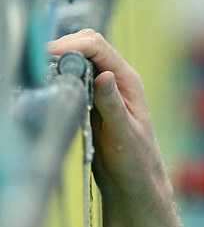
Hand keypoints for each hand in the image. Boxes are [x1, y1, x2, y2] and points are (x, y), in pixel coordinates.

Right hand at [47, 29, 173, 217]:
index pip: (99, 47)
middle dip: (66, 46)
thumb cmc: (136, 161)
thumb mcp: (124, 134)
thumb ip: (113, 104)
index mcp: (129, 82)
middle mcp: (118, 80)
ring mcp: (105, 88)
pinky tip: (52, 82)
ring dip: (63, 59)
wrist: (134, 182)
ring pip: (81, 59)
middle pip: (89, 45)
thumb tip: (104, 75)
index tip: (51, 54)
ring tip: (45, 70)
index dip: (74, 45)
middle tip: (44, 61)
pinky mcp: (93, 99)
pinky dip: (62, 73)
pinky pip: (75, 76)